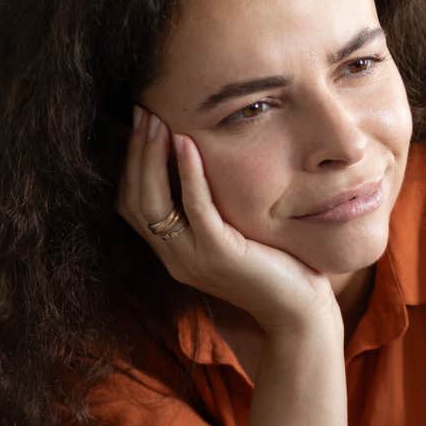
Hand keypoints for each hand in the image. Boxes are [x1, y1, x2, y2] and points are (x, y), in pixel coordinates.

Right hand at [117, 106, 337, 333]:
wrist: (297, 314)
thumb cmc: (272, 269)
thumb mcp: (232, 236)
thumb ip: (211, 212)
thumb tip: (202, 163)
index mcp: (173, 253)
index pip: (131, 205)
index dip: (128, 165)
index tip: (137, 126)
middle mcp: (174, 258)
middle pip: (135, 200)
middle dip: (134, 153)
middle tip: (142, 111)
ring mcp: (193, 258)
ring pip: (153, 203)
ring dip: (151, 157)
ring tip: (156, 120)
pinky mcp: (219, 254)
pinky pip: (195, 208)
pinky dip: (187, 173)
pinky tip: (186, 143)